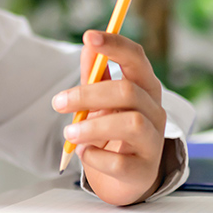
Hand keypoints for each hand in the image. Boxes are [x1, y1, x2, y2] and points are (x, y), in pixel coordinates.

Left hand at [51, 31, 167, 205]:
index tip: (88, 36)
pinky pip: (121, 162)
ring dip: (92, 127)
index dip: (114, 45)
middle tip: (58, 103)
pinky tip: (85, 153)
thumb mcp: (100, 99)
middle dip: (87, 94)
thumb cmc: (111, 129)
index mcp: (143, 87)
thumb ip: (95, 75)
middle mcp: (154, 111)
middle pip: (127, 91)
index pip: (136, 58)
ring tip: (69, 133)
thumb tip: (88, 45)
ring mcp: (153, 141)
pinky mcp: (144, 170)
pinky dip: (95, 156)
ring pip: (130, 124)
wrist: (123, 175)